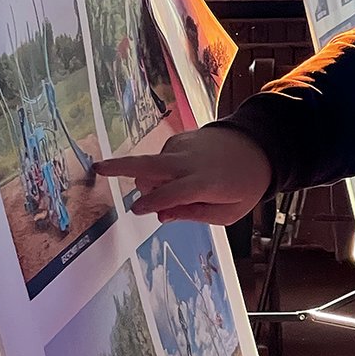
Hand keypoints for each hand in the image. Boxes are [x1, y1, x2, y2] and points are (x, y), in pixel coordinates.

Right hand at [94, 126, 272, 223]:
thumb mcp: (227, 213)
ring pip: (150, 166)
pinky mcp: (179, 140)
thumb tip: (160, 215)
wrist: (256, 149)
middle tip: (97, 168)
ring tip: (171, 191)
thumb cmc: (242, 187)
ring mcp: (182, 147)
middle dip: (121, 167)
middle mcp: (190, 161)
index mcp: (205, 182)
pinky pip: (160, 160)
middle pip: (149, 164)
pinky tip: (181, 176)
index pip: (174, 193)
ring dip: (149, 182)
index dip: (153, 202)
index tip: (136, 210)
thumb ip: (193, 214)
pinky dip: (162, 172)